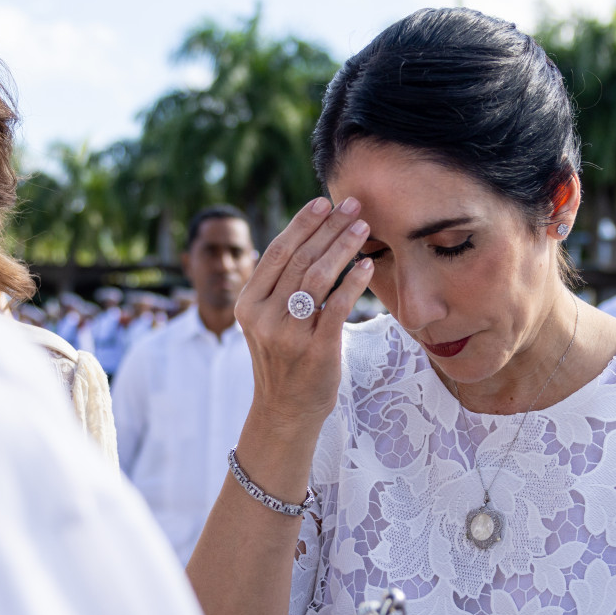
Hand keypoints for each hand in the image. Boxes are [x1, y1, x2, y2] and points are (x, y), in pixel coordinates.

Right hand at [236, 196, 375, 437]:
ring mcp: (289, 335)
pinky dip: (353, 282)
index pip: (277, 252)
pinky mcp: (316, 350)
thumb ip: (279, 286)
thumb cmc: (283, 361)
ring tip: (363, 227)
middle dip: (328, 227)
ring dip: (343, 247)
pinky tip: (367, 266)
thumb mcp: (267, 322)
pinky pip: (336, 307)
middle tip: (353, 205)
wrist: (285, 412)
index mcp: (248, 304)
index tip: (323, 201)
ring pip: (318, 277)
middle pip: (300, 259)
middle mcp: (264, 317)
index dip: (302, 223)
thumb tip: (304, 239)